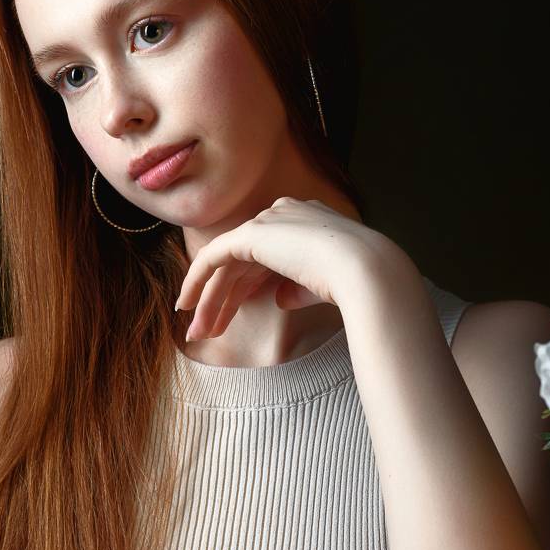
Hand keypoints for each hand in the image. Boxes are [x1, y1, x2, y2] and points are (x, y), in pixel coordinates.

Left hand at [174, 195, 385, 340]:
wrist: (363, 271)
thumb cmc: (354, 283)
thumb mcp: (321, 285)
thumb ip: (297, 287)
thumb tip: (280, 299)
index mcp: (304, 224)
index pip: (262, 259)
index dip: (242, 291)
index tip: (228, 319)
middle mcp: (283, 216)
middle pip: (241, 263)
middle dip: (221, 300)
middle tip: (205, 331)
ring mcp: (268, 221)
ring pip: (226, 264)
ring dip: (209, 300)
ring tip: (197, 333)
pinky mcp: (252, 233)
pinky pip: (213, 256)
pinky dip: (197, 280)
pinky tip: (187, 305)